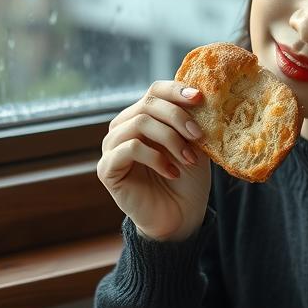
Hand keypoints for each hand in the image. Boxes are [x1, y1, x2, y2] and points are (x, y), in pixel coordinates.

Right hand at [97, 81, 211, 241]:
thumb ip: (191, 120)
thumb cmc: (187, 180)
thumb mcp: (194, 144)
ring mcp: (112, 147)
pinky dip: (156, 158)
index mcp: (143, 116)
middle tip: (199, 136)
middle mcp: (123, 127)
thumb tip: (200, 95)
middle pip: (148, 104)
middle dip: (178, 117)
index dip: (176, 90)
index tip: (200, 98)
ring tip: (188, 159)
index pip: (155, 91)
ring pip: (139, 124)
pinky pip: (130, 149)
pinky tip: (171, 172)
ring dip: (170, 139)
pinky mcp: (107, 168)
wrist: (180, 217)